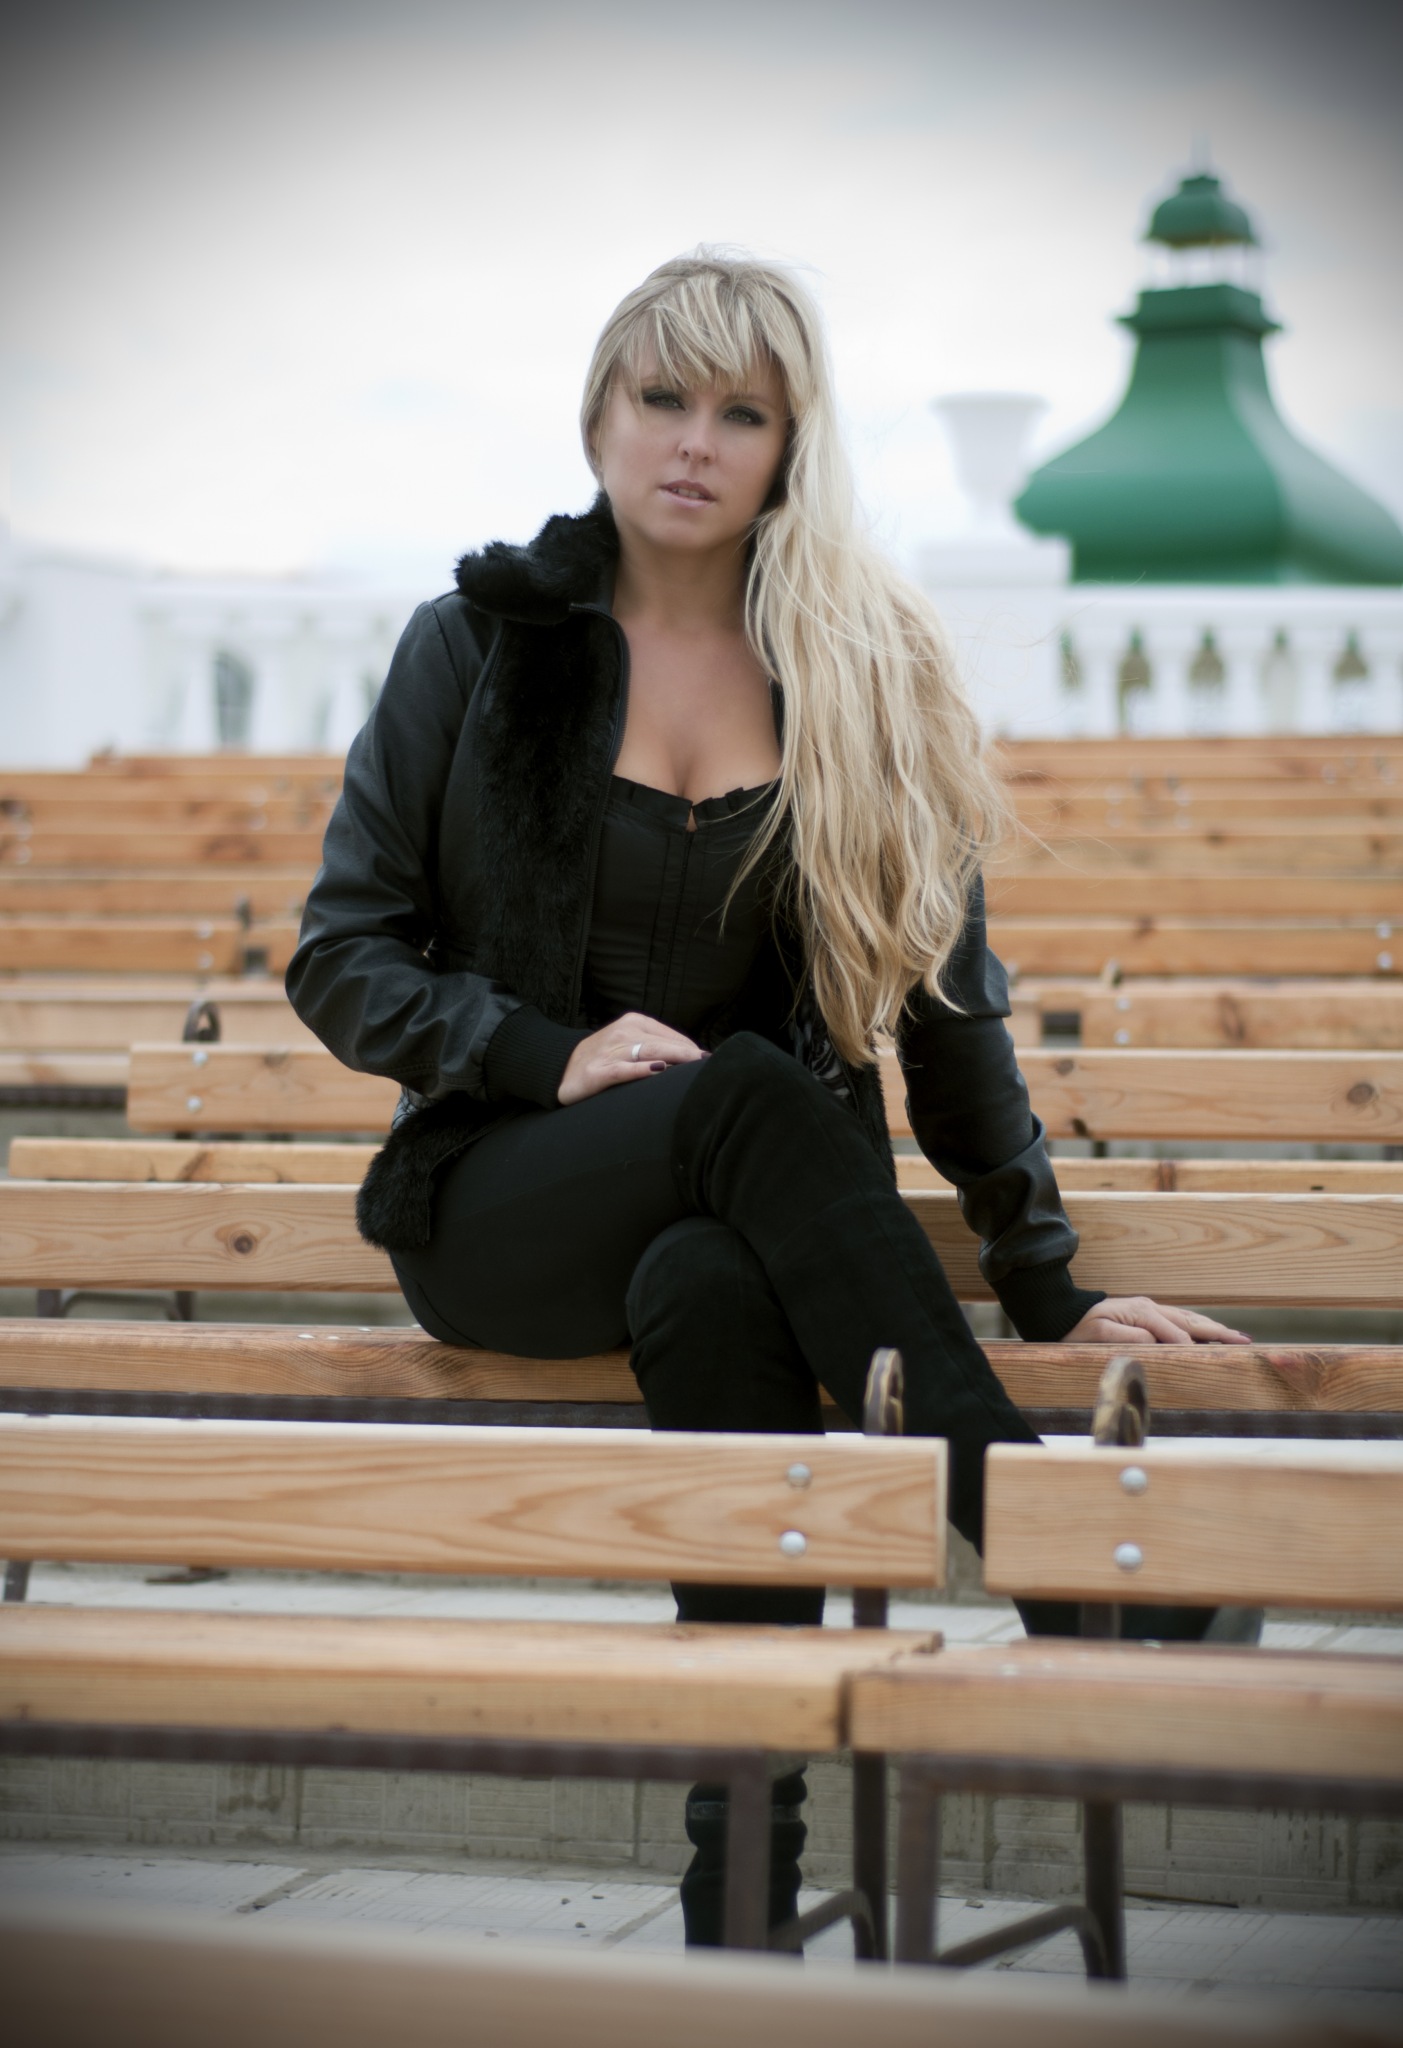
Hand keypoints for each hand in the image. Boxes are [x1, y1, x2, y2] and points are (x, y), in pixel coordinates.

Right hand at [558, 1010, 705, 1105]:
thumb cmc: (603, 1058)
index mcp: (633, 1023)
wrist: (560, 1069)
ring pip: (648, 1053)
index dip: (691, 1050)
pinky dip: (641, 1070)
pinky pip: (623, 1070)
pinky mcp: (596, 1072)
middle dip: (689, 1054)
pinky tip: (658, 1071)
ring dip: (674, 1059)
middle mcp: (622, 1033)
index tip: (708, 1062)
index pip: (670, 1036)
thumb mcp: (629, 1044)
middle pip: (663, 1043)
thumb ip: (656, 1047)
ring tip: (694, 1065)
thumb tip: (692, 1057)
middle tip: (709, 1065)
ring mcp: (609, 1051)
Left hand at [1062, 1296, 1251, 1345]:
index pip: (1176, 1333)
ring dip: (1212, 1328)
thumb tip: (1159, 1342)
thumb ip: (1130, 1338)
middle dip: (1218, 1332)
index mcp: (1141, 1313)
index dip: (1195, 1346)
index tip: (1216, 1357)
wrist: (1063, 1313)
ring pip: (1187, 1319)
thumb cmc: (1079, 1328)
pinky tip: (1207, 1333)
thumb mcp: (1099, 1335)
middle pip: (1190, 1322)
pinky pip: (1178, 1320)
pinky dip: (1197, 1326)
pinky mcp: (1146, 1313)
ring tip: (1235, 1336)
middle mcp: (1150, 1308)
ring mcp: (1149, 1309)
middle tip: (1244, 1341)